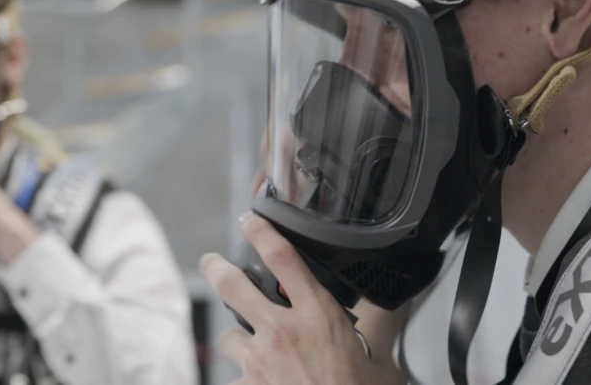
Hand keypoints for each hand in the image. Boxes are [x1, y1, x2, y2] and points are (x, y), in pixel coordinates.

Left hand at [200, 213, 403, 384]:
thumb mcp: (370, 353)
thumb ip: (363, 332)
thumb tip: (380, 322)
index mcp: (317, 315)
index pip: (283, 257)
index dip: (261, 232)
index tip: (250, 221)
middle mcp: (282, 332)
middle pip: (233, 285)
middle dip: (216, 268)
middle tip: (211, 262)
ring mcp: (260, 361)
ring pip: (228, 337)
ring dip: (236, 340)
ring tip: (244, 345)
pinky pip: (234, 379)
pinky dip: (243, 380)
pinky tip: (254, 380)